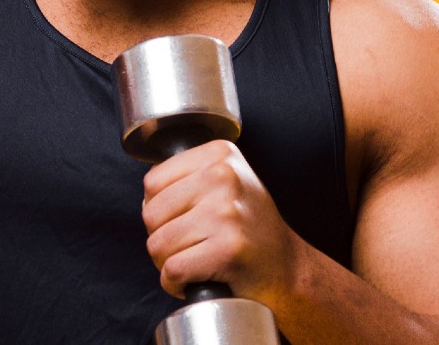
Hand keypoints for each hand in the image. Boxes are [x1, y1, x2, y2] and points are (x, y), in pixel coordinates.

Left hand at [142, 139, 307, 302]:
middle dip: (161, 239)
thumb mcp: (225, 186)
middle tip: (192, 247)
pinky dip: (176, 284)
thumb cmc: (250, 231)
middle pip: (150, 214)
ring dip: (168, 264)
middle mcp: (224, 176)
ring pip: (158, 245)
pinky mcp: (229, 250)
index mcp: (219, 154)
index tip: (185, 222)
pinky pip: (173, 271)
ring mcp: (227, 213)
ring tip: (197, 262)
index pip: (152, 182)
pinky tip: (197, 281)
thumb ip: (188, 178)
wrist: (291, 271)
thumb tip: (147, 195)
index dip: (159, 210)